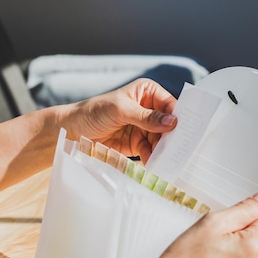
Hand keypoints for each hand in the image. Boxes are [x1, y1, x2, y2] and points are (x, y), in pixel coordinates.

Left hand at [60, 78, 177, 161]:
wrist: (72, 132)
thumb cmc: (94, 112)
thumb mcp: (121, 110)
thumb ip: (147, 117)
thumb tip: (172, 122)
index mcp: (147, 92)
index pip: (170, 105)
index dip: (178, 117)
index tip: (186, 131)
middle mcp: (149, 109)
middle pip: (168, 125)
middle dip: (172, 137)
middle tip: (178, 150)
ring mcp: (144, 127)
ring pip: (161, 140)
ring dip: (163, 150)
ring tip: (166, 160)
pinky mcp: (138, 143)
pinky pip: (151, 151)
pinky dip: (153, 157)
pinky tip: (154, 164)